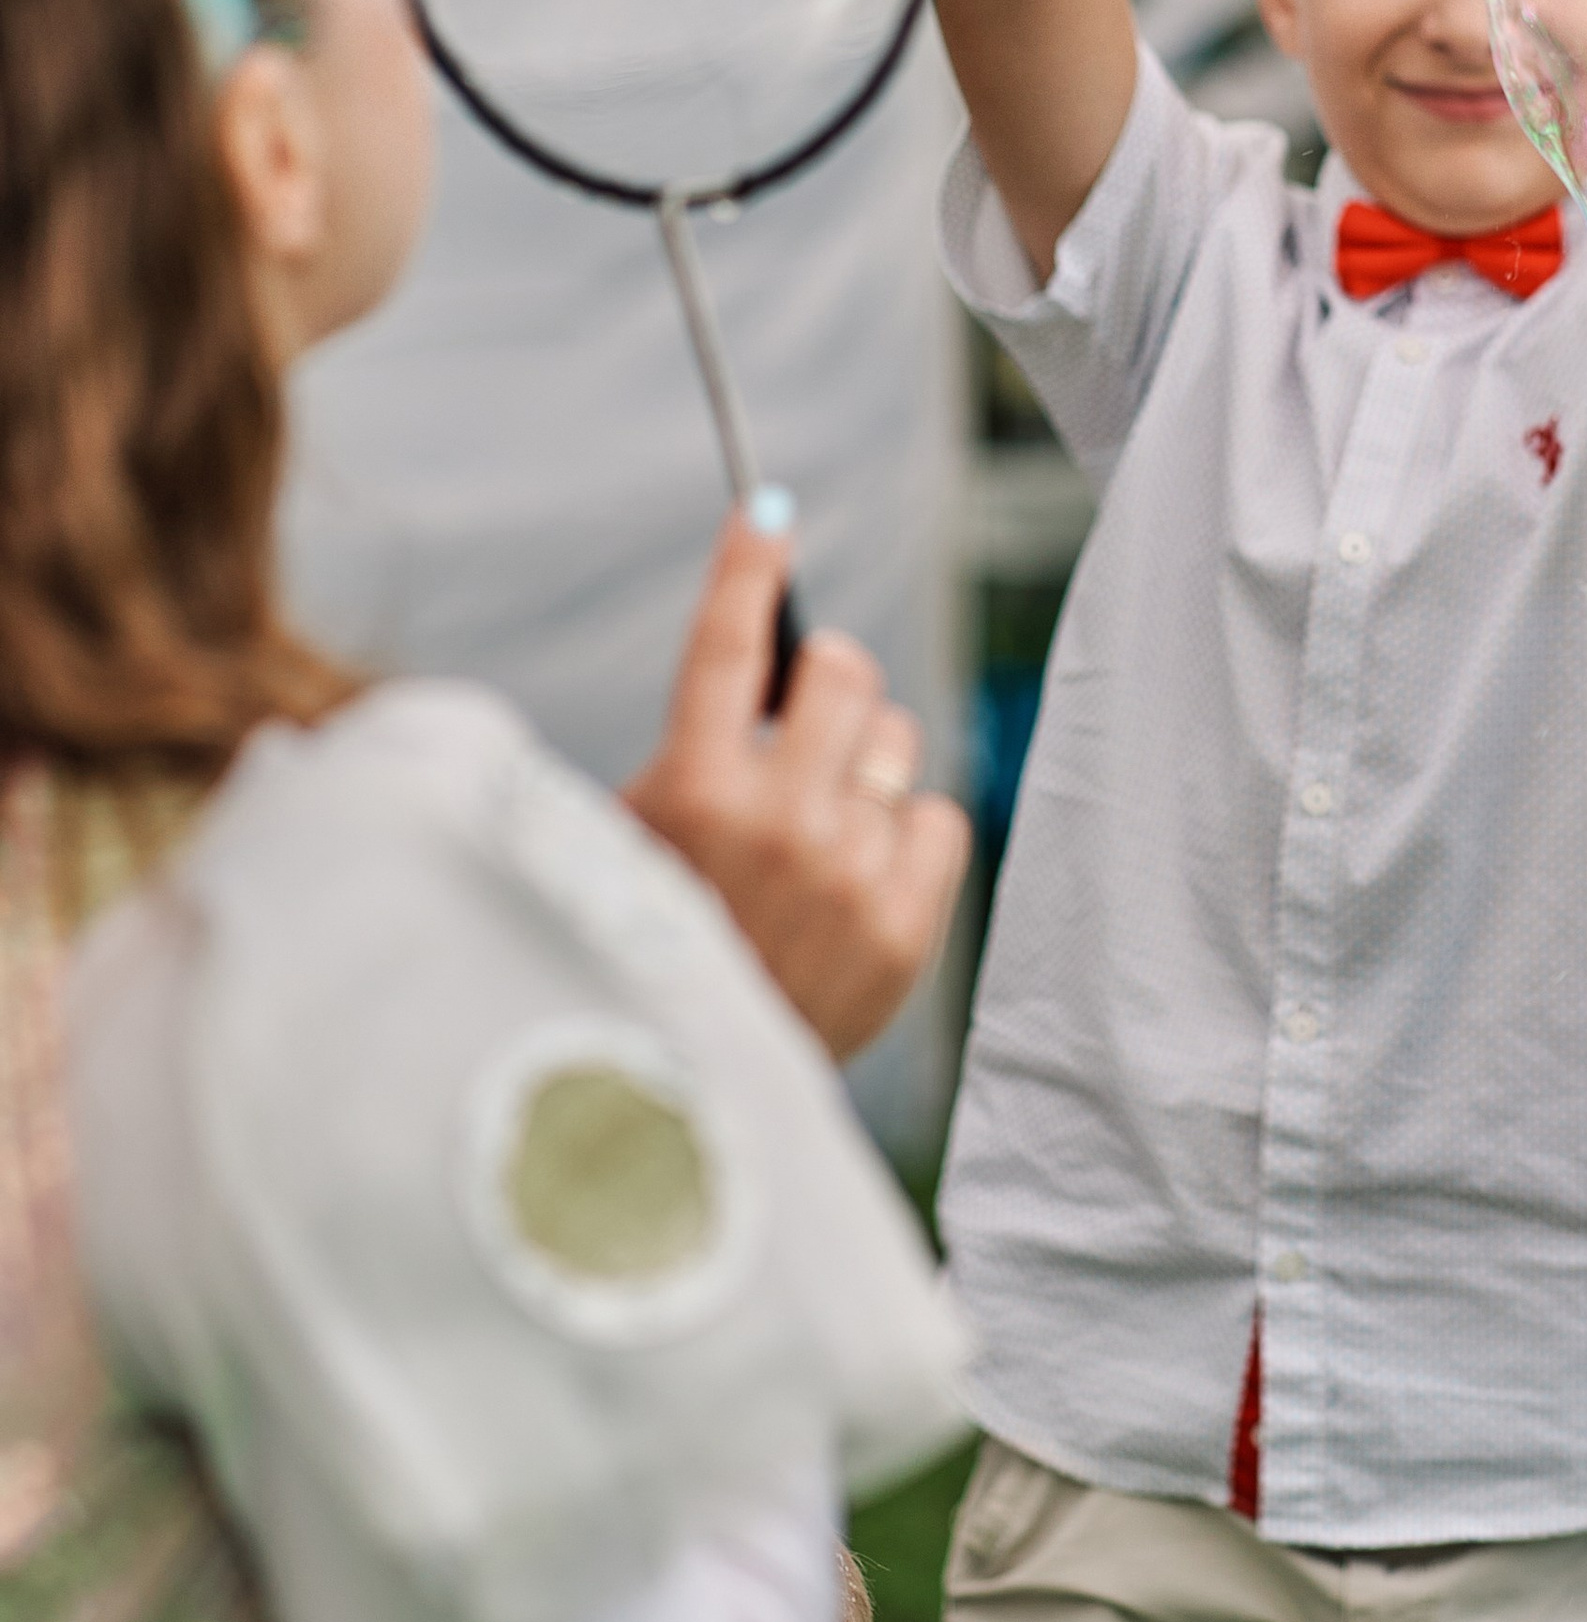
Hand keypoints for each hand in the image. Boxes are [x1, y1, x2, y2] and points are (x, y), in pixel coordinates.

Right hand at [625, 510, 968, 1061]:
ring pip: (893, 740)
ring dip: (854, 766)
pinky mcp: (905, 925)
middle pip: (843, 670)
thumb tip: (748, 663)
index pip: (724, 644)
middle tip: (792, 722)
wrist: (682, 1107)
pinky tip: (853, 877)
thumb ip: (673, 759)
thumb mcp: (613, 850)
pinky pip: (938, 814)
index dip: (749, 566)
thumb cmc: (642, 957)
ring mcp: (849, 873)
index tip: (767, 514)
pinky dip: (901, 832)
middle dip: (818, 682)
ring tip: (808, 833)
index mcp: (686, 793)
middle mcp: (776, 822)